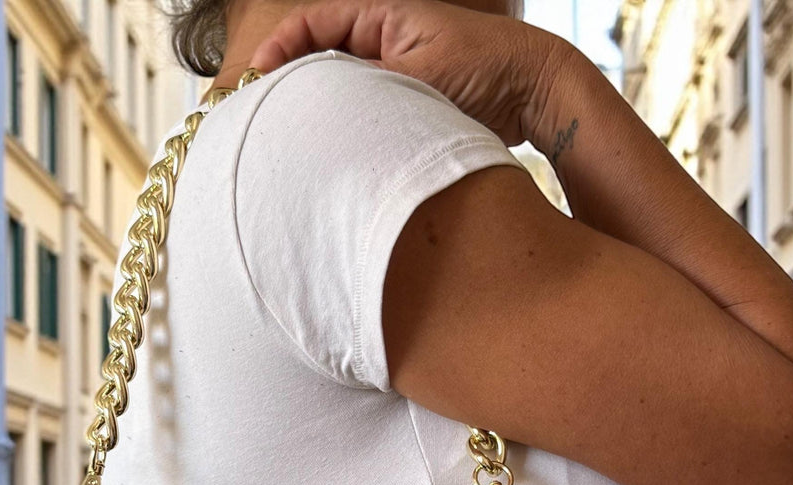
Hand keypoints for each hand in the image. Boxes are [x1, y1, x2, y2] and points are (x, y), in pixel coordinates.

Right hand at [246, 0, 569, 147]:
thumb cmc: (487, 66)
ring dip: (319, 117)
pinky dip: (348, 137)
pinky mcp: (408, 113)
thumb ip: (371, 92)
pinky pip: (366, 123)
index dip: (281, 48)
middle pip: (321, 63)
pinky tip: (334, 158)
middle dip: (291, 86)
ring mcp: (394, 80)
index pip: (315, 25)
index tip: (257, 74)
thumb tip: (323, 114)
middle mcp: (384, 45)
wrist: (535, 92)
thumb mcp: (420, 76)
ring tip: (291, 140)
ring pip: (342, 98)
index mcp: (382, 17)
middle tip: (262, 115)